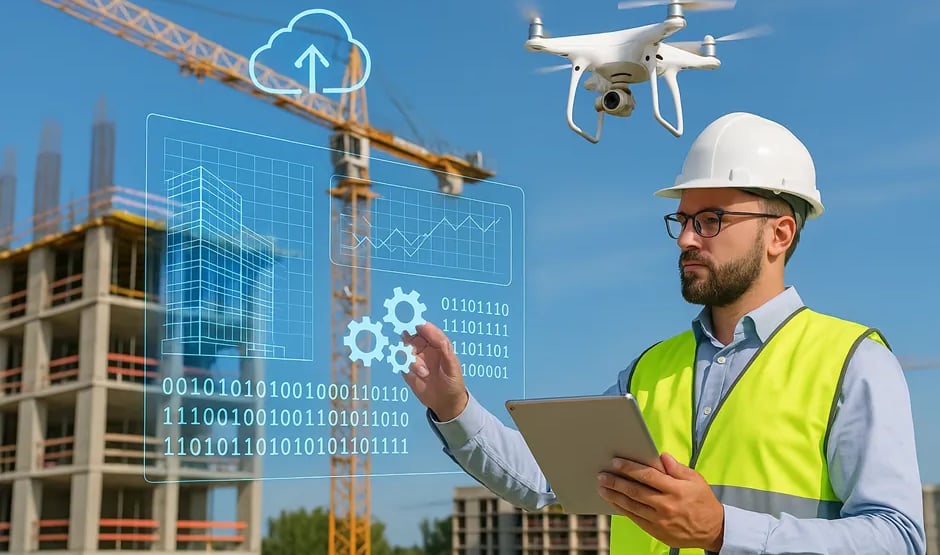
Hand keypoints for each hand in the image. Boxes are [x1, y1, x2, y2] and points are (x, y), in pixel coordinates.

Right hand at [399, 321, 467, 420]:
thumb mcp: (453, 365)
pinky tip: (417, 376)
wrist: (446, 403)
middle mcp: (423, 349)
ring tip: (424, 374)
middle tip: (412, 346)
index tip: (416, 324)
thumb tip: (434, 334)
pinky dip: (404, 367)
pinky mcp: (407, 371)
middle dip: (408, 339)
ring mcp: (414, 360)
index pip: (427, 330)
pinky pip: (400, 364)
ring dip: (411, 360)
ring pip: (404, 351)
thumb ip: (444, 349)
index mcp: (436, 344)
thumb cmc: (453, 381)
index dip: (420, 325)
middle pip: (411, 337)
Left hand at [597, 453, 723, 551]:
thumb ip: (677, 468)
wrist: (713, 530)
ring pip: (631, 506)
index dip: (630, 468)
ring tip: (602, 488)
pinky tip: (614, 502)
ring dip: (614, 496)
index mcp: (676, 490)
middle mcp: (666, 506)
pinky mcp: (656, 531)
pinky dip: (622, 509)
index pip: (647, 476)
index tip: (616, 462)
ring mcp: (660, 521)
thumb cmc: (703, 501)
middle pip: (635, 491)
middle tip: (602, 475)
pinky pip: (635, 518)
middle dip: (616, 482)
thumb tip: (661, 456)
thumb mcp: (695, 479)